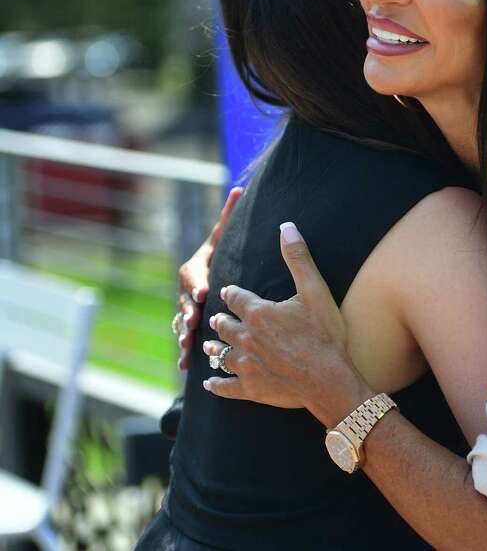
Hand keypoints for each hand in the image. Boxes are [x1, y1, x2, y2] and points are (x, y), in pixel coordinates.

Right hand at [175, 187, 242, 369]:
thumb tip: (238, 187)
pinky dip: (184, 352)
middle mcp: (189, 288)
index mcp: (197, 267)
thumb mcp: (224, 237)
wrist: (210, 276)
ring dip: (183, 333)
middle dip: (188, 310)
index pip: (193, 274)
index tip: (204, 292)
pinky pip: (184, 338)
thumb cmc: (223, 254)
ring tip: (187, 343)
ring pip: (181, 320)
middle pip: (184, 300)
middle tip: (193, 319)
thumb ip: (229, 216)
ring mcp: (187, 307)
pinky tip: (185, 366)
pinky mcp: (190, 325)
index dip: (197, 283)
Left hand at [203, 222, 372, 424]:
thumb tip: (286, 226)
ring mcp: (245, 364)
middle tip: (217, 318)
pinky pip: (224, 386)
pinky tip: (209, 383)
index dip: (232, 294)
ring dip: (214, 348)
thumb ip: (298, 258)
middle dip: (221, 320)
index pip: (236, 298)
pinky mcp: (249, 388)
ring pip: (221, 353)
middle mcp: (245, 337)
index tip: (228, 292)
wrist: (328, 378)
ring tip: (209, 346)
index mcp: (258, 312)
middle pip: (225, 325)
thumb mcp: (314, 290)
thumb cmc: (324, 334)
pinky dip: (215, 384)